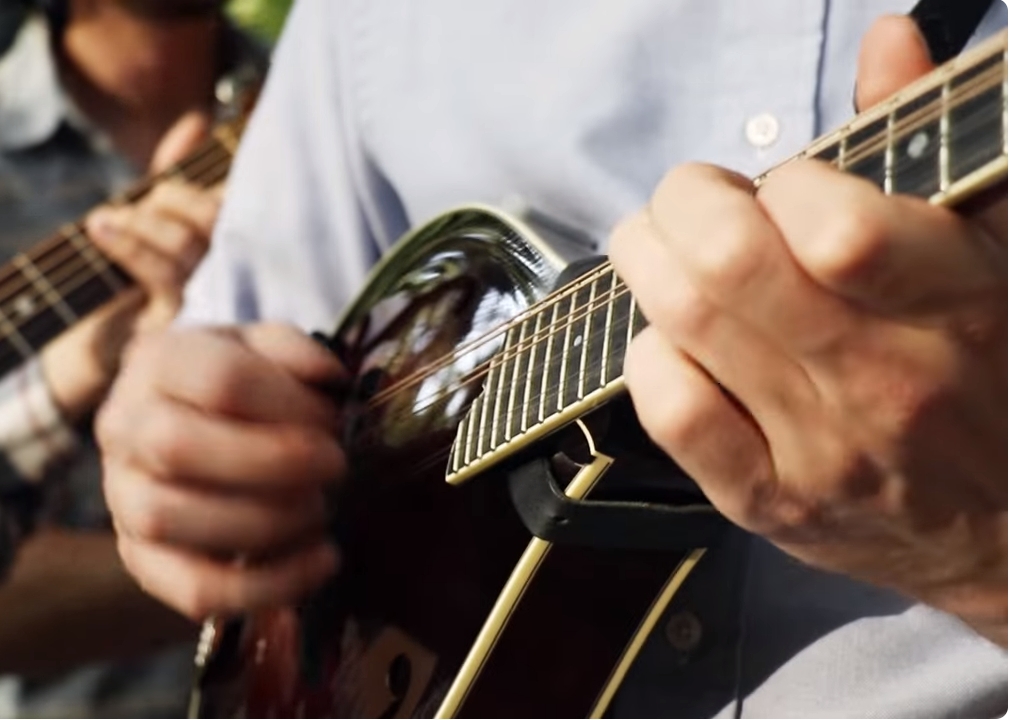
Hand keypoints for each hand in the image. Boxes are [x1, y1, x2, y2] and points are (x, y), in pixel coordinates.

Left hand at [41, 111, 220, 421]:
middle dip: (178, 199)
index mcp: (238, 260)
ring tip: (108, 220)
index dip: (209, 188)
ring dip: (146, 217)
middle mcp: (235, 286)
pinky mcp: (180, 329)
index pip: (239, 212)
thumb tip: (196, 121)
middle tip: (144, 202)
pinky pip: (163, 270)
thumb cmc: (122, 288)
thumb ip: (174, 174)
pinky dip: (131, 239)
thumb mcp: (148, 223)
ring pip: (192, 243)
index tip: (166, 188)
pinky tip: (103, 229)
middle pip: (220, 223)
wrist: (84, 362)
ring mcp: (209, 309)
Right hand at [95, 323, 345, 619]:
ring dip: (268, 523)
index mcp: (158, 362)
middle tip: (335, 466)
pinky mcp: (142, 559)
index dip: (290, 405)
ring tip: (322, 511)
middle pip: (179, 448)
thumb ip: (297, 353)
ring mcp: (122, 498)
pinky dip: (267, 586)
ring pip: (172, 520)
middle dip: (275, 463)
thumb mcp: (267, 347)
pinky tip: (321, 562)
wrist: (189, 420)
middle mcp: (124, 427)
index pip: (220, 381)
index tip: (335, 421)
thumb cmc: (241, 380)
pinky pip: (193, 590)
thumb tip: (330, 380)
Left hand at [610, 16, 1006, 645]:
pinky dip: (649, 357)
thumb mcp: (996, 254)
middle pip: (727, 265)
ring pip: (686, 326)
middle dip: (683, 204)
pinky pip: (673, 416)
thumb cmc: (997, 378)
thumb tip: (887, 40)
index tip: (785, 183)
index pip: (832, 227)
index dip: (786, 183)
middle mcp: (882, 380)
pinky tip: (669, 339)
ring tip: (661, 248)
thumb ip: (931, 146)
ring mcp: (818, 449)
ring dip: (649, 264)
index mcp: (952, 306)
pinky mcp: (766, 500)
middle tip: (692, 199)